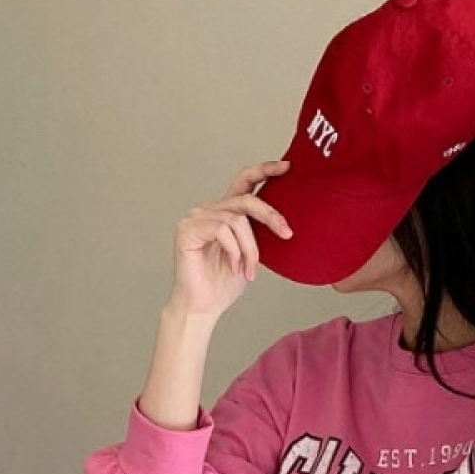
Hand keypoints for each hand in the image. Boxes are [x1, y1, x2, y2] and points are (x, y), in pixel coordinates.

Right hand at [169, 160, 292, 316]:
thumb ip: (260, 232)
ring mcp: (196, 217)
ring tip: (249, 271)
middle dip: (270, 216)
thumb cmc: (225, 283)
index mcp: (226, 212)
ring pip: (237, 220)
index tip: (287, 167)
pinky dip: (234, 252)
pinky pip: (222, 231)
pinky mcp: (187, 229)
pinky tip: (234, 268)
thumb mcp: (252, 253)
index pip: (245, 182)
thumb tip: (285, 222)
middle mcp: (210, 210)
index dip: (265, 170)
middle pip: (246, 199)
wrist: (204, 306)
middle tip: (287, 233)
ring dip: (250, 249)